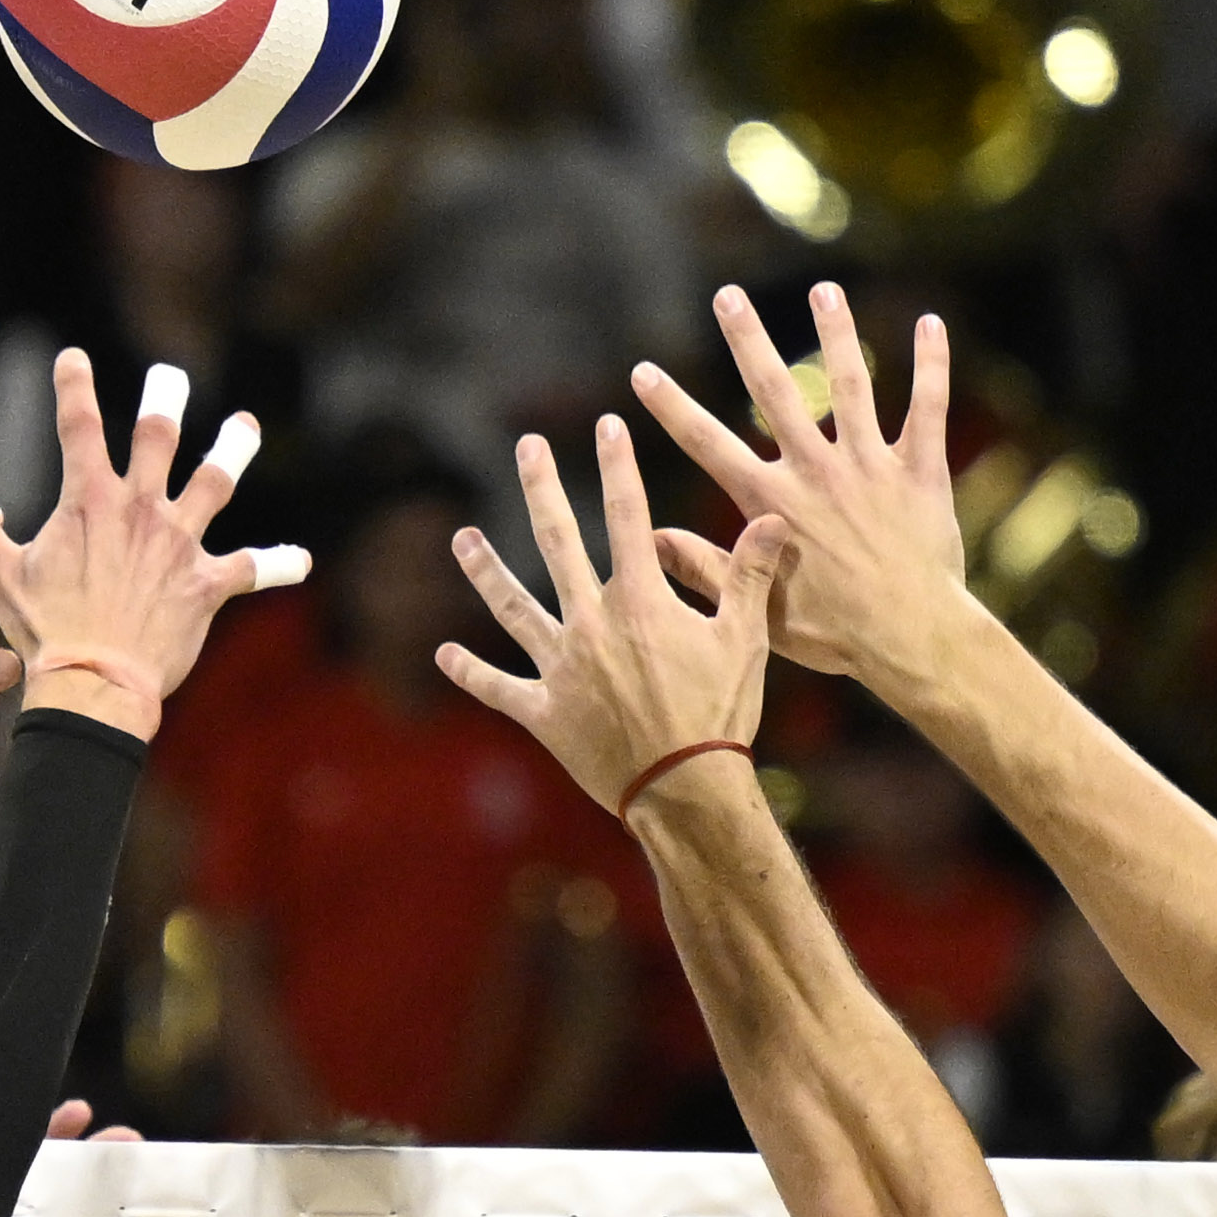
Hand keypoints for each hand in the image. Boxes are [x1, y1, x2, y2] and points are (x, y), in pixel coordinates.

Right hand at [0, 352, 302, 741]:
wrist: (94, 682)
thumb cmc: (45, 630)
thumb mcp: (1, 573)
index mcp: (89, 500)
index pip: (78, 428)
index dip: (73, 388)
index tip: (72, 358)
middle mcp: (139, 509)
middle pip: (156, 439)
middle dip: (163, 401)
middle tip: (169, 375)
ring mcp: (178, 542)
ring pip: (213, 483)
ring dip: (231, 451)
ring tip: (245, 426)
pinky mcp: (207, 583)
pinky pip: (250, 568)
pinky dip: (278, 564)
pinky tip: (302, 561)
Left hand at [437, 415, 781, 814]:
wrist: (686, 792)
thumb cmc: (721, 716)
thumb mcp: (746, 640)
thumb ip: (749, 575)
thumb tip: (773, 518)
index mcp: (641, 600)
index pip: (629, 515)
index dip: (618, 466)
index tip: (608, 424)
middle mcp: (592, 623)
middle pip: (559, 541)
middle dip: (542, 488)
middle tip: (527, 446)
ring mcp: (561, 667)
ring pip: (514, 607)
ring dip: (485, 570)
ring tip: (461, 538)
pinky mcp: (543, 712)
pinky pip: (499, 687)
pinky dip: (471, 671)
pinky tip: (442, 654)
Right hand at [629, 283, 968, 686]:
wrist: (913, 639)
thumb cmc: (835, 636)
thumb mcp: (758, 612)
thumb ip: (706, 569)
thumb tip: (651, 538)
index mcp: (772, 504)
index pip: (709, 445)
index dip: (673, 408)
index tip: (644, 372)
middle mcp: (817, 471)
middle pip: (775, 393)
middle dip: (748, 340)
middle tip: (728, 295)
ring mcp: (871, 466)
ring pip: (851, 385)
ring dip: (835, 333)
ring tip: (824, 290)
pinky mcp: (920, 471)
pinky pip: (927, 407)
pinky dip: (930, 364)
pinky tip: (931, 323)